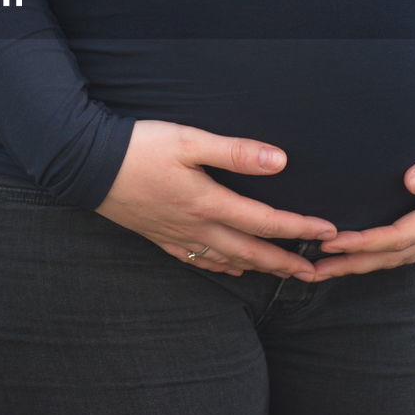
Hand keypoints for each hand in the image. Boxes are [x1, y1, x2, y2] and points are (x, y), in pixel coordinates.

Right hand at [94, 120, 337, 278]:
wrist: (86, 164)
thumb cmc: (139, 148)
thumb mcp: (189, 140)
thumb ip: (235, 152)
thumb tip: (280, 161)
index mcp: (208, 203)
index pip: (265, 221)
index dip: (299, 227)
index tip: (328, 231)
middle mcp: (196, 226)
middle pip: (250, 251)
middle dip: (285, 262)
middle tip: (313, 274)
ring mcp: (176, 235)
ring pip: (226, 259)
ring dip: (258, 268)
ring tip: (281, 274)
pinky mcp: (158, 235)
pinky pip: (197, 260)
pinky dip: (220, 266)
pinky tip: (230, 267)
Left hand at [309, 113, 414, 279]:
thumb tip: (411, 181)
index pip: (401, 235)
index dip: (365, 242)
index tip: (332, 242)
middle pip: (392, 254)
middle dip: (352, 263)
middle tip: (311, 268)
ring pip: (396, 255)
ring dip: (359, 264)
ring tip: (322, 268)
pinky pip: (403, 247)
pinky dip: (376, 255)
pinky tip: (354, 254)